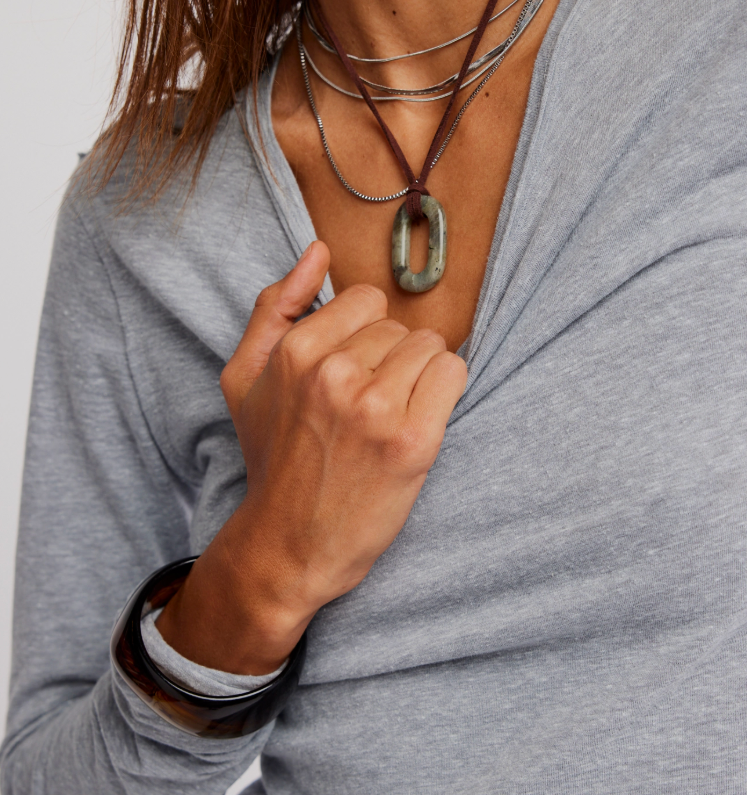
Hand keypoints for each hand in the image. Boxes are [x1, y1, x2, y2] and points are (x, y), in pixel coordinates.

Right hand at [156, 240, 467, 673]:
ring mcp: (377, 409)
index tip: (352, 372)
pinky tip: (417, 424)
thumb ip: (274, 306)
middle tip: (366, 406)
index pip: (366, 300)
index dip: (363, 335)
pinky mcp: (414, 442)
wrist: (288, 544)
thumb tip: (319, 250)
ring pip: (431, 347)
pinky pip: (454, 375)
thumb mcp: (245, 377)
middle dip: (391, 359)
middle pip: (400, 326)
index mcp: (296, 351)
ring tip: (390, 417)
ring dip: (420, 378)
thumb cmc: (271, 459)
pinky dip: (444, 394)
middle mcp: (335, 374)